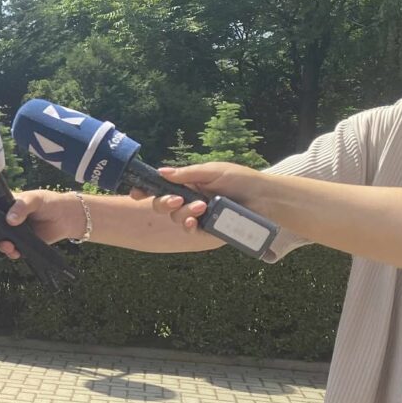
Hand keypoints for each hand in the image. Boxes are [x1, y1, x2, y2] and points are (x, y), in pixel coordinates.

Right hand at [0, 190, 85, 258]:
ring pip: (2, 242)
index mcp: (7, 206)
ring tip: (8, 245)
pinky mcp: (24, 244)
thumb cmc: (49, 203)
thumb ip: (22, 207)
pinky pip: (14, 251)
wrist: (67, 217)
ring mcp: (16, 233)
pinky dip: (13, 253)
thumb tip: (10, 220)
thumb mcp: (34, 199)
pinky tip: (16, 252)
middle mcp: (8, 221)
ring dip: (2, 245)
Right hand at [145, 162, 263, 232]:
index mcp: (190, 184)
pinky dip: (188, 226)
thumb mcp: (212, 172)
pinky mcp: (208, 229)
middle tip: (175, 200)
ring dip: (182, 213)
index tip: (136, 193)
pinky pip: (189, 230)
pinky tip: (193, 223)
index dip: (147, 190)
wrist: (265, 198)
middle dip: (164, 203)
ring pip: (175, 218)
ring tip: (199, 208)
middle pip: (164, 204)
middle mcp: (191, 200)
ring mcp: (199, 215)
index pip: (163, 187)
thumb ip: (186, 174)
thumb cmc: (241, 180)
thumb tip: (161, 172)